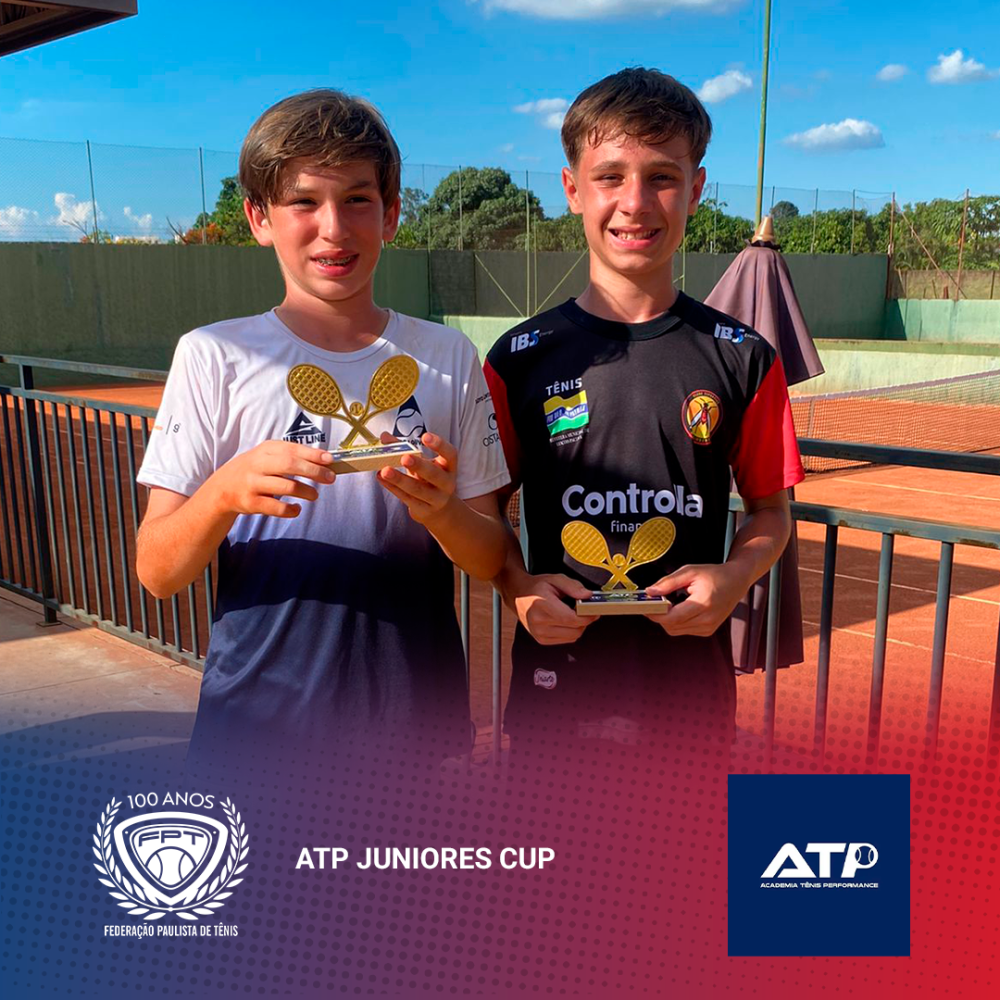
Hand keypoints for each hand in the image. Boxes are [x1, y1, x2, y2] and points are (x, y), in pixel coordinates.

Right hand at [210, 440, 334, 517]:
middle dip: (313, 471)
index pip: (292, 449)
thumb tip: (325, 461)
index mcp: (265, 450)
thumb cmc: (255, 470)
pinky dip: (290, 510)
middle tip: (330, 478)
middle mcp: (258, 465)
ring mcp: (253, 484)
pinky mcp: (251, 503)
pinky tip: (296, 509)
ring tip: (314, 495)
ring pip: (285, 486)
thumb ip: (293, 456)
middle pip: (289, 464)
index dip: (313, 454)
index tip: (330, 460)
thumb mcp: (268, 456)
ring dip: (305, 491)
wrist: (222, 488)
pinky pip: (276, 507)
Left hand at [377, 432, 457, 524]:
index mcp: (449, 467)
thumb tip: (384, 436)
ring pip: (417, 489)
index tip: (425, 436)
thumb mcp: (423, 462)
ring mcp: (436, 499)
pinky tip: (381, 478)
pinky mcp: (423, 509)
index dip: (439, 445)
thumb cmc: (429, 479)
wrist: (438, 508)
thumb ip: (404, 448)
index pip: (450, 454)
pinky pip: (406, 498)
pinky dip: (392, 487)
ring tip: (385, 470)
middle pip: (434, 474)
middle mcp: (446, 483)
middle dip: (419, 466)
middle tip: (405, 458)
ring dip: (400, 480)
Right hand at [510, 573, 595, 645]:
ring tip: (573, 613)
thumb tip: (588, 595)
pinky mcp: (542, 640)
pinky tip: (566, 620)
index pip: (571, 618)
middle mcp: (539, 622)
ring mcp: (539, 633)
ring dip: (579, 626)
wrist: (518, 596)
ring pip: (573, 636)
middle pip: (574, 629)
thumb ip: (573, 586)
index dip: (587, 616)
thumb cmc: (536, 587)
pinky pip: (567, 639)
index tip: (595, 610)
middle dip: (585, 620)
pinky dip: (571, 631)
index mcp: (541, 605)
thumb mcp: (555, 579)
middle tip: (585, 609)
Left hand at [644, 563, 747, 636]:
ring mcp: (708, 628)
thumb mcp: (689, 572)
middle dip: (659, 615)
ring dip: (667, 619)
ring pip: (676, 630)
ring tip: (670, 602)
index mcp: (704, 603)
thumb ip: (668, 582)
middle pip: (672, 626)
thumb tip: (650, 591)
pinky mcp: (707, 631)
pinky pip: (684, 630)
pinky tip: (680, 608)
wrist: (736, 582)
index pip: (672, 617)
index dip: (655, 614)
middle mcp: (707, 619)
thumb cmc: (714, 575)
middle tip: (654, 602)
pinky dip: (677, 621)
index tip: (644, 606)